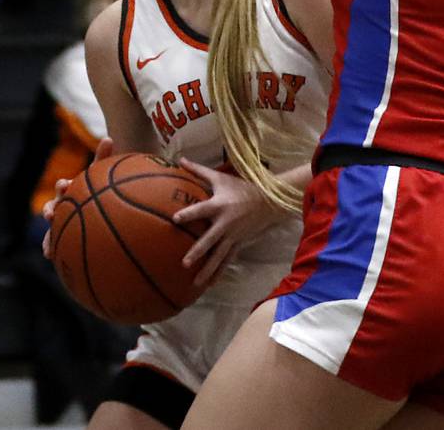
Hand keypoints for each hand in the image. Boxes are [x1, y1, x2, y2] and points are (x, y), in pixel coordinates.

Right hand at [41, 137, 113, 257]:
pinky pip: (53, 243)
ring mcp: (61, 221)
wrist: (99, 213)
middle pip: (54, 206)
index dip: (64, 186)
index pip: (65, 187)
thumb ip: (104, 158)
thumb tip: (107, 137)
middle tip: (54, 215)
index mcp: (72, 190)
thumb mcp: (103, 176)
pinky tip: (50, 254)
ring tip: (50, 237)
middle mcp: (63, 205)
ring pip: (52, 227)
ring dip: (49, 232)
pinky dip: (50, 247)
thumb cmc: (100, 191)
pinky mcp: (60, 236)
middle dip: (52, 208)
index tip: (65, 186)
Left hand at [173, 159, 280, 287]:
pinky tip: (210, 284)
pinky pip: (227, 260)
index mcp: (219, 205)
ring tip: (195, 283)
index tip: (175, 219)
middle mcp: (225, 223)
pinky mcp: (239, 243)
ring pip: (219, 256)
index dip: (189, 214)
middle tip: (185, 263)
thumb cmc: (240, 188)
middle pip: (210, 240)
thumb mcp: (220, 178)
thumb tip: (179, 159)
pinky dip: (219, 273)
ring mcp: (233, 236)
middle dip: (198, 251)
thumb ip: (198, 170)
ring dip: (207, 270)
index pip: (201, 210)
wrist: (268, 201)